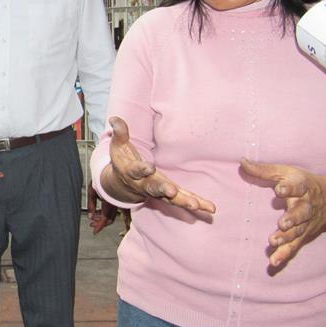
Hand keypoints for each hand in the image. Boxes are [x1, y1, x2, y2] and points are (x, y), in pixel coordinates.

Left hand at [87, 181, 118, 233]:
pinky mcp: (117, 200)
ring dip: (102, 219)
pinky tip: (97, 212)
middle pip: (109, 219)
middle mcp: (114, 203)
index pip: (105, 219)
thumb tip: (90, 216)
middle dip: (100, 224)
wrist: (107, 171)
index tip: (95, 232)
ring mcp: (117, 202)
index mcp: (108, 202)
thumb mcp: (91, 192)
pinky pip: (112, 210)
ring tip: (92, 217)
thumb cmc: (99, 179)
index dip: (99, 226)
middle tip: (92, 224)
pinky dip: (104, 213)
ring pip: (111, 216)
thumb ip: (91, 205)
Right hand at [100, 116, 215, 213]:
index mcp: (132, 172)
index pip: (136, 171)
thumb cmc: (123, 161)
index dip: (142, 169)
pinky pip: (183, 200)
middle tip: (171, 191)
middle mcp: (144, 184)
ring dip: (183, 201)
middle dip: (162, 190)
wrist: (123, 185)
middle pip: (153, 188)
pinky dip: (197, 204)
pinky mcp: (169, 195)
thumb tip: (115, 118)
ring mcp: (158, 191)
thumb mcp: (118, 146)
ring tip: (196, 205)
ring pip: (170, 199)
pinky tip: (210, 208)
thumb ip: (120, 133)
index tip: (149, 167)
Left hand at [239, 160, 325, 268]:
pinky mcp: (303, 236)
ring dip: (286, 238)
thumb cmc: (303, 183)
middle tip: (282, 223)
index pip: (297, 187)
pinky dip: (285, 255)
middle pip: (301, 213)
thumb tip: (242, 161)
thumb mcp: (286, 172)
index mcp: (302, 187)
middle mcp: (306, 206)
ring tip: (273, 242)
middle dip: (293, 218)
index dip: (289, 188)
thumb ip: (264, 170)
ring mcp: (305, 223)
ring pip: (297, 232)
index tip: (279, 190)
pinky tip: (274, 262)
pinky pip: (294, 247)